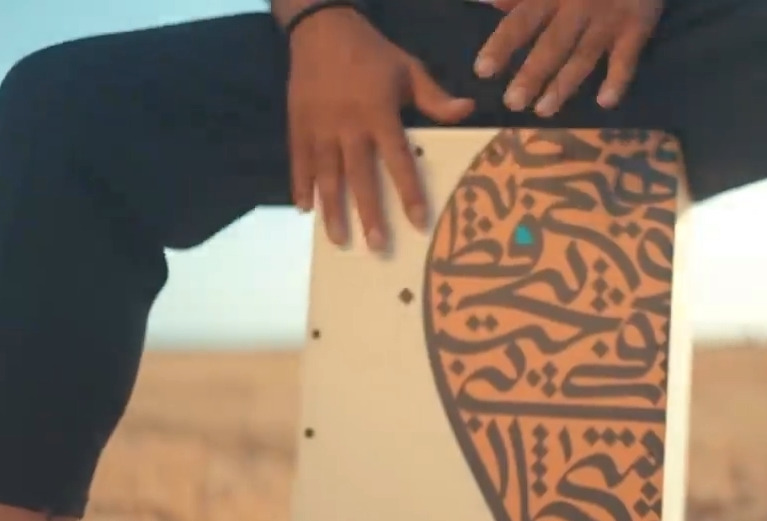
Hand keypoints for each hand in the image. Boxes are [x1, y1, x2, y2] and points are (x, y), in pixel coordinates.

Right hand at [288, 9, 474, 250]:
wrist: (322, 28)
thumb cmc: (371, 52)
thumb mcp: (408, 69)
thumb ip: (435, 97)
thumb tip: (468, 110)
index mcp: (379, 113)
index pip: (398, 160)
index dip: (410, 192)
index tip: (418, 222)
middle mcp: (348, 125)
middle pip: (360, 176)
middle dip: (369, 213)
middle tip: (376, 246)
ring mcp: (320, 127)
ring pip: (327, 175)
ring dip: (332, 209)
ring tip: (338, 239)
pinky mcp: (298, 125)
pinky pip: (299, 160)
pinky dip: (300, 184)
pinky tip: (304, 209)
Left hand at [474, 0, 661, 116]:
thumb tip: (490, 4)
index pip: (521, 21)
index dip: (502, 45)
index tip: (482, 71)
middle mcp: (577, 7)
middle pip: (551, 45)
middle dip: (531, 74)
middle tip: (513, 102)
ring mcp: (608, 18)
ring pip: (583, 56)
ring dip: (564, 85)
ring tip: (544, 111)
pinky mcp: (637, 25)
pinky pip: (627, 56)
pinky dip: (618, 79)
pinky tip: (605, 102)